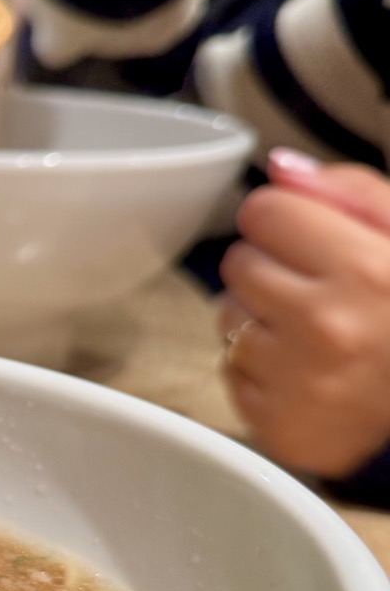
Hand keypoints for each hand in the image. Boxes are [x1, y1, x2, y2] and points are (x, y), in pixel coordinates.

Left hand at [219, 149, 389, 477]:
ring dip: (259, 318)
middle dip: (272, 269)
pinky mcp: (273, 423)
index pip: (264, 211)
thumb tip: (281, 168)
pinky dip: (258, 368)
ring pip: (225, 315)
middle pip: (238, 262)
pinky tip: (305, 370)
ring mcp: (295, 380)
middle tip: (321, 292)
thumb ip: (352, 193)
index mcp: (364, 272)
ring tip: (315, 333)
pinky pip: (229, 369)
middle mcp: (324, 326)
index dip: (287, 222)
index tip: (313, 241)